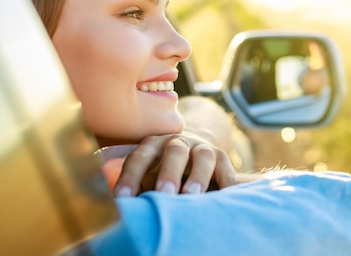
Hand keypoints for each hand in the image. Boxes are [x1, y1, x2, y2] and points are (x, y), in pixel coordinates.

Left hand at [101, 132, 237, 196]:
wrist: (193, 149)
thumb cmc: (160, 171)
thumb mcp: (146, 173)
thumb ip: (137, 186)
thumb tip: (122, 208)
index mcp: (152, 146)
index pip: (139, 157)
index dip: (130, 177)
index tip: (123, 199)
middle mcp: (177, 142)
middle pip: (175, 151)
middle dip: (169, 173)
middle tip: (164, 193)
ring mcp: (201, 147)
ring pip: (203, 157)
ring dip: (198, 176)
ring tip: (192, 196)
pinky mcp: (222, 156)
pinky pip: (226, 168)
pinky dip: (227, 183)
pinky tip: (226, 198)